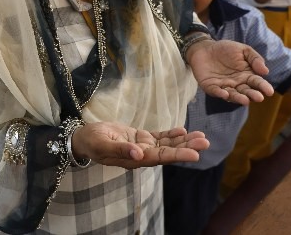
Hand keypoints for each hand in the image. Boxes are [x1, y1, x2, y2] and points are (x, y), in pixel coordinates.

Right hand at [71, 122, 209, 168]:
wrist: (84, 138)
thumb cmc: (91, 141)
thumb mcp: (102, 145)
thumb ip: (120, 150)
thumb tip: (139, 155)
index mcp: (134, 159)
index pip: (160, 158)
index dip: (177, 155)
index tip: (195, 154)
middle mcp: (142, 155)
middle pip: (168, 152)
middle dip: (186, 147)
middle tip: (205, 142)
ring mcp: (142, 146)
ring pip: (166, 144)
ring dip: (183, 140)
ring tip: (201, 136)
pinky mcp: (140, 138)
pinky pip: (159, 137)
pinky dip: (171, 134)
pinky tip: (183, 130)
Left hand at [187, 39, 274, 104]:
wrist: (204, 47)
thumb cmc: (225, 49)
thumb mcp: (243, 50)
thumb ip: (254, 59)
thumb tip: (265, 71)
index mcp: (247, 75)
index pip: (257, 82)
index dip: (263, 87)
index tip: (269, 91)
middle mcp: (237, 83)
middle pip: (246, 91)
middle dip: (253, 95)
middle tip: (259, 98)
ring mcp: (224, 86)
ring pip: (233, 94)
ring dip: (239, 98)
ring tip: (245, 100)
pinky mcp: (210, 87)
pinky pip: (216, 91)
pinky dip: (220, 93)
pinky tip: (225, 94)